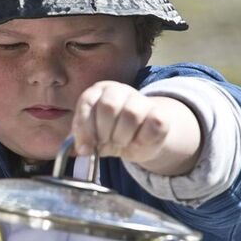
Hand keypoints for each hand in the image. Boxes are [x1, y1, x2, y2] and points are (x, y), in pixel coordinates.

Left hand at [71, 81, 201, 174]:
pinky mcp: (160, 114)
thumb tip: (80, 150)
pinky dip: (141, 140)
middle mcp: (119, 90)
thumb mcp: (91, 136)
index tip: (85, 148)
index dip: (84, 128)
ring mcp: (141, 99)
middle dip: (104, 131)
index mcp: (97, 92)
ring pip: (131, 114)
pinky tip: (137, 141)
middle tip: (106, 142)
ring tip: (120, 142)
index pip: (87, 103)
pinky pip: (152, 125)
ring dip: (122, 137)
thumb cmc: (108, 135)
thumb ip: (81, 140)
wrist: (137, 140)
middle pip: (109, 106)